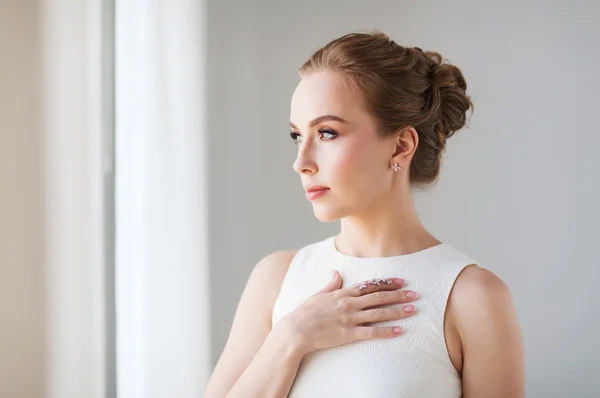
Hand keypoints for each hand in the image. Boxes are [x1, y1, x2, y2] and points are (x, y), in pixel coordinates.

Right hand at [282, 270, 417, 354]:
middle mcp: (349, 304)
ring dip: (397, 310)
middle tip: (415, 294)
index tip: (401, 281)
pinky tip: (399, 331)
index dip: (387, 283)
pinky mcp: (348, 334)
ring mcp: (349, 319)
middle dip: (398, 295)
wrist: (296, 330)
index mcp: (343, 293)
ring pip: (378, 313)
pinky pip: (371, 332)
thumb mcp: (318, 294)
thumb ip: (331, 284)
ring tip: (412, 309)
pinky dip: (386, 331)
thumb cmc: (305, 313)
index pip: (370, 285)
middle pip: (378, 297)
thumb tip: (337, 273)